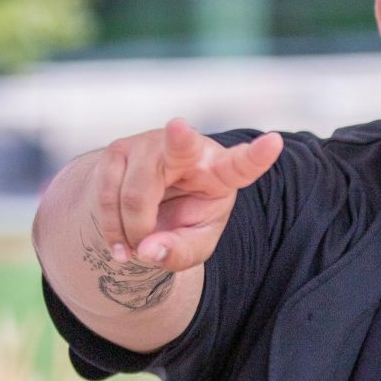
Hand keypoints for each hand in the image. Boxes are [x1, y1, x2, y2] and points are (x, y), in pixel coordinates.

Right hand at [92, 118, 282, 271]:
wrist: (145, 204)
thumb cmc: (182, 219)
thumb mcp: (194, 244)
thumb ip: (179, 252)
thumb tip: (147, 250)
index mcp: (222, 171)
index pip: (243, 165)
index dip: (258, 156)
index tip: (274, 143)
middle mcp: (191, 150)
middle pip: (183, 147)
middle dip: (180, 138)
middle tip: (179, 128)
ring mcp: (152, 144)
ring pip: (136, 194)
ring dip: (133, 231)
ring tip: (140, 246)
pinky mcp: (119, 150)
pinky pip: (107, 195)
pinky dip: (111, 228)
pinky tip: (122, 245)